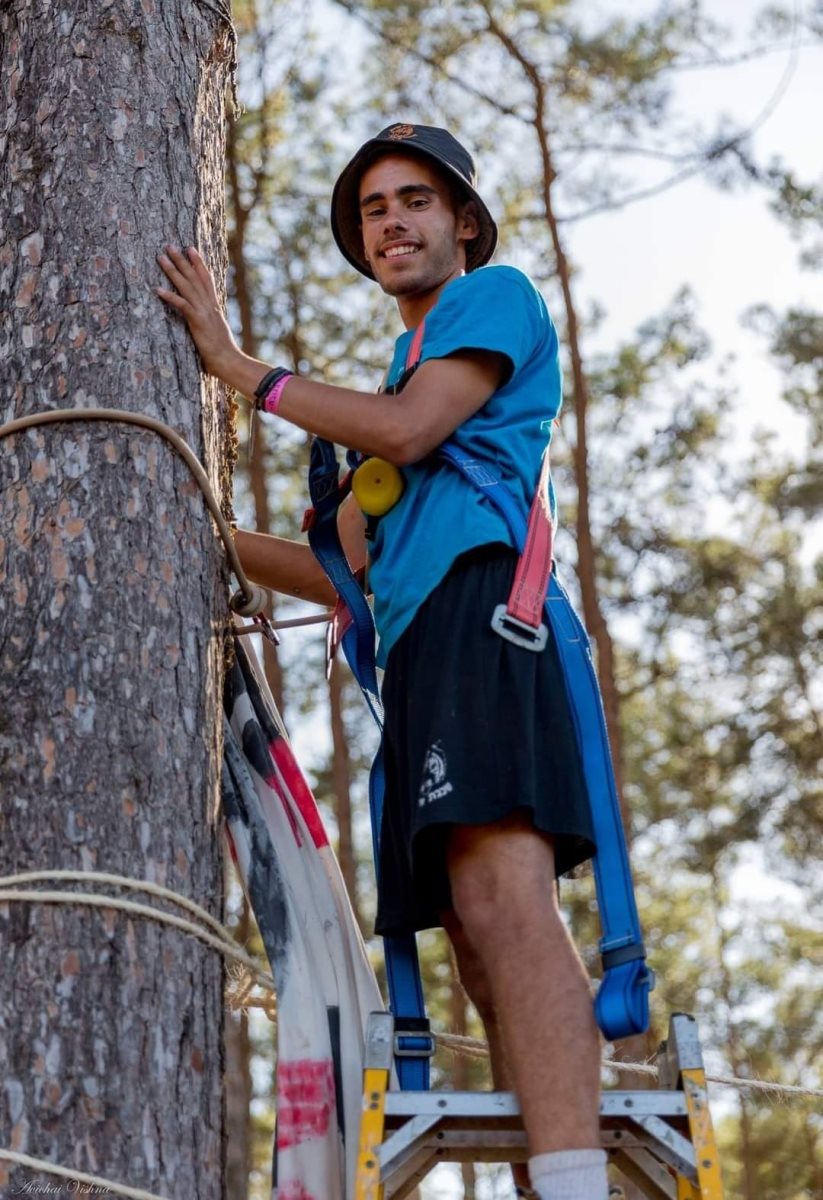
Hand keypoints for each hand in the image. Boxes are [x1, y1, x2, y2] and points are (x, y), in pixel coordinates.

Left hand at [156, 245, 238, 377]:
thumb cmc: (222, 353)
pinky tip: (157, 289)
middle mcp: (209, 306)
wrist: (230, 362)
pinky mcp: (198, 322)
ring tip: (161, 258)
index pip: (206, 279)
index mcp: (214, 307)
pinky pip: (182, 305)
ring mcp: (204, 313)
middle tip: (169, 245)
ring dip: (173, 271)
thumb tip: (205, 322)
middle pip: (194, 277)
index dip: (198, 263)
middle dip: (182, 260)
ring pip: (187, 286)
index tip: (190, 249)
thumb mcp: (216, 333)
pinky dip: (170, 296)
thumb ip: (209, 323)